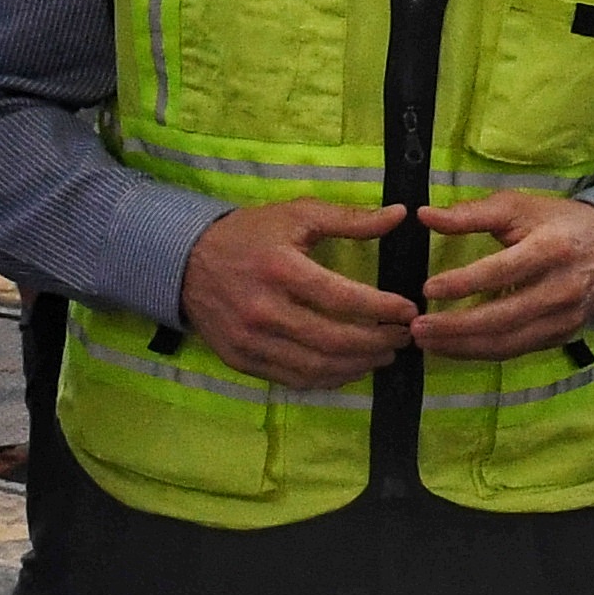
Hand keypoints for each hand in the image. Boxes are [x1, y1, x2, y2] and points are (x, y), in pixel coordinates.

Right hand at [182, 197, 419, 389]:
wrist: (184, 262)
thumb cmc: (249, 235)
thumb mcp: (296, 215)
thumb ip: (349, 218)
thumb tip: (400, 215)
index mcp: (280, 269)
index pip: (342, 298)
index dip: (382, 309)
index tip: (409, 309)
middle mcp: (263, 310)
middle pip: (333, 340)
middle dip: (378, 341)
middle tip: (404, 336)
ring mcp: (250, 341)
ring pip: (317, 367)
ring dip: (359, 365)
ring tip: (385, 354)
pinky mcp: (241, 361)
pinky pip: (294, 379)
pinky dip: (329, 378)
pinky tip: (350, 367)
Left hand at [410, 188, 593, 364]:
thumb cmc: (556, 222)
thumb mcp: (517, 207)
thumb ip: (471, 214)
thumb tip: (424, 216)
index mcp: (550, 250)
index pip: (502, 273)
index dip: (464, 283)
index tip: (429, 290)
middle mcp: (561, 289)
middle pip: (503, 317)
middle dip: (456, 327)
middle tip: (417, 328)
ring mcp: (565, 318)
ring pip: (509, 342)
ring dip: (464, 347)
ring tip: (428, 342)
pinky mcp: (563, 336)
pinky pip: (518, 350)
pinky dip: (483, 352)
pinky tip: (455, 347)